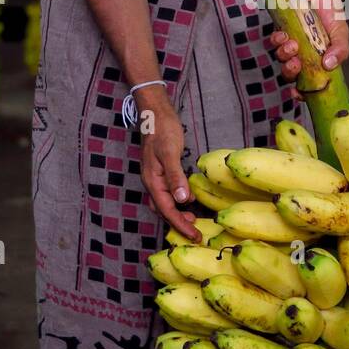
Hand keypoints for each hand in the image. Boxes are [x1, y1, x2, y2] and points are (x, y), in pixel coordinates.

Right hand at [137, 89, 200, 241]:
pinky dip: (178, 200)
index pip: (168, 210)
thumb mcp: (170, 152)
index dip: (181, 224)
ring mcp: (156, 177)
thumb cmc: (162, 129)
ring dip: (178, 214)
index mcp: (153, 181)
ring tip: (194, 219)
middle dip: (179, 223)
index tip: (195, 236)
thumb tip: (182, 200)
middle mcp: (152, 182)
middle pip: (165, 211)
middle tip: (196, 233)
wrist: (155, 112)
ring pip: (165, 203)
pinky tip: (188, 199)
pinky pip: (168, 192)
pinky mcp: (162, 170)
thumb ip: (175, 176)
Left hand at [270, 0, 348, 102]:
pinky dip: (277, 41)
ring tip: (293, 45)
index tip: (297, 93)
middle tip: (296, 64)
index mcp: (316, 62)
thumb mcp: (341, 33)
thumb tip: (328, 66)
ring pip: (280, 58)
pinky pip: (273, 41)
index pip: (307, 83)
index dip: (301, 92)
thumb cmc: (332, 15)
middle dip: (290, 72)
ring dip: (284, 55)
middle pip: (289, 73)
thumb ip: (340, 50)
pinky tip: (284, 35)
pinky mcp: (280, 30)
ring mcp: (289, 43)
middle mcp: (301, 55)